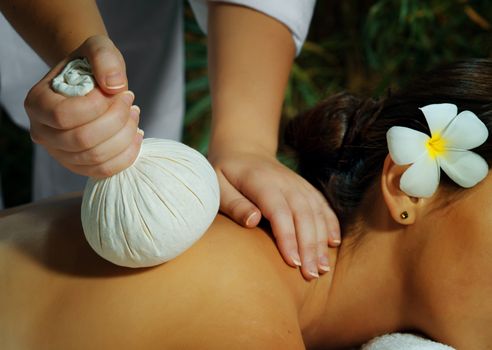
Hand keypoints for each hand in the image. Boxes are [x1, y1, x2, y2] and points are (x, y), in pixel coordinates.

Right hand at [25, 35, 141, 177]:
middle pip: (83, 140)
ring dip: (124, 136)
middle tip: (131, 101)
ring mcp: (60, 153)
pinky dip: (127, 155)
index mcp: (37, 103)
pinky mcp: (79, 165)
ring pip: (96, 157)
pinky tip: (136, 134)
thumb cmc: (91, 65)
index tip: (118, 90)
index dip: (98, 106)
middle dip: (116, 120)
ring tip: (135, 114)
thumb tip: (114, 87)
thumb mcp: (98, 47)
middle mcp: (42, 133)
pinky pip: (104, 170)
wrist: (91, 82)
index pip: (65, 116)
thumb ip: (104, 58)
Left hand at [209, 149, 340, 280]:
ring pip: (316, 211)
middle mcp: (284, 181)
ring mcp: (297, 183)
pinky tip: (333, 243)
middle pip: (303, 214)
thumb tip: (253, 221)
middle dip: (309, 245)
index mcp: (261, 181)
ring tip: (323, 268)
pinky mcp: (304, 187)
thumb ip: (234, 204)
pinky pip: (321, 205)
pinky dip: (329, 223)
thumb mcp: (218, 186)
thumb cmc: (224, 174)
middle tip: (311, 274)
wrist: (243, 149)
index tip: (293, 262)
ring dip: (321, 240)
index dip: (288, 237)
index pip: (279, 211)